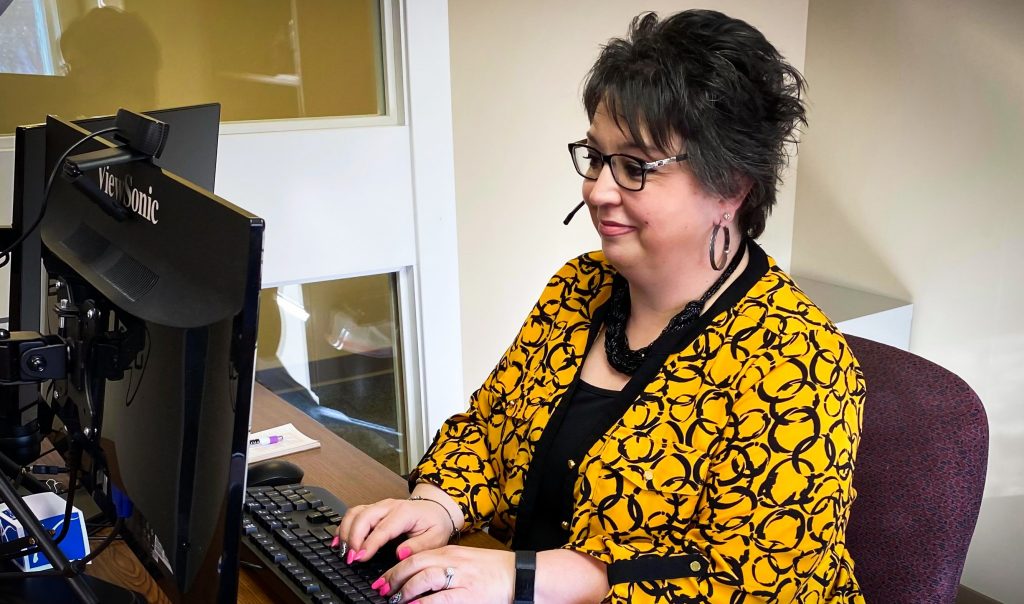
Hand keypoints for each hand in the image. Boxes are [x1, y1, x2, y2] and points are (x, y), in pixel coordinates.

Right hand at [335, 495, 455, 563]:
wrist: (435, 509)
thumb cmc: (434, 523)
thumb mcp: (436, 538)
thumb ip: (419, 546)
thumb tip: (400, 554)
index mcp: (404, 513)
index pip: (382, 528)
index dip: (369, 543)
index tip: (360, 557)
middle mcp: (389, 506)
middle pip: (364, 517)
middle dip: (353, 537)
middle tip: (351, 558)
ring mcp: (379, 506)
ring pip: (355, 513)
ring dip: (346, 531)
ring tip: (343, 551)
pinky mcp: (372, 510)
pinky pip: (353, 514)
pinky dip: (344, 526)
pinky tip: (339, 540)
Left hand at [371, 545, 514, 603]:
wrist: (520, 576)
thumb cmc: (494, 571)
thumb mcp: (465, 562)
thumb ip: (443, 567)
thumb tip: (418, 579)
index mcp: (451, 552)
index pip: (417, 555)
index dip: (396, 568)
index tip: (383, 580)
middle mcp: (453, 560)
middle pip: (416, 563)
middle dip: (394, 577)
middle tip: (381, 589)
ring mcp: (461, 577)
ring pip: (424, 577)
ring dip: (405, 589)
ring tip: (394, 599)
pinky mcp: (468, 594)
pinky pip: (441, 597)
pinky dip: (424, 602)